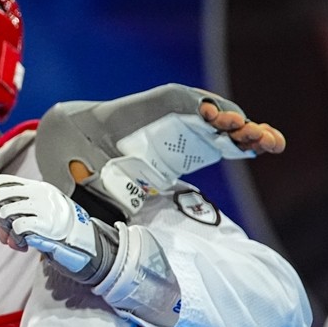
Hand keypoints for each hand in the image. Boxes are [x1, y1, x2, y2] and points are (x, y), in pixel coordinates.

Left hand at [0, 174, 115, 282]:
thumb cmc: (60, 227)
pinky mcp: (47, 224)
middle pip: (0, 195)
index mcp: (38, 187)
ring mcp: (44, 207)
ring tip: (13, 239)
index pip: (4, 181)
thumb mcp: (43, 207)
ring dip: (4, 230)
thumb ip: (22, 203)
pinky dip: (15, 238)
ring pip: (6, 212)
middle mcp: (40, 193)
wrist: (86, 242)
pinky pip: (18, 227)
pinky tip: (23, 245)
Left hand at [35, 83, 286, 216]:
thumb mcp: (58, 176)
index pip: (161, 101)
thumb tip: (70, 225)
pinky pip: (205, 142)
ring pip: (205, 126)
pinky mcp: (171, 147)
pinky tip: (261, 147)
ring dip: (238, 131)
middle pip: (193, 111)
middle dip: (224, 119)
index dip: (189, 103)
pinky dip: (232, 143)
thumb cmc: (58, 154)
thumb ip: (70, 197)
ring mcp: (161, 131)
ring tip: (269, 142)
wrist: (58, 140)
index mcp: (116, 117)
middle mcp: (146, 120)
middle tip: (251, 132)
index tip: (212, 113)